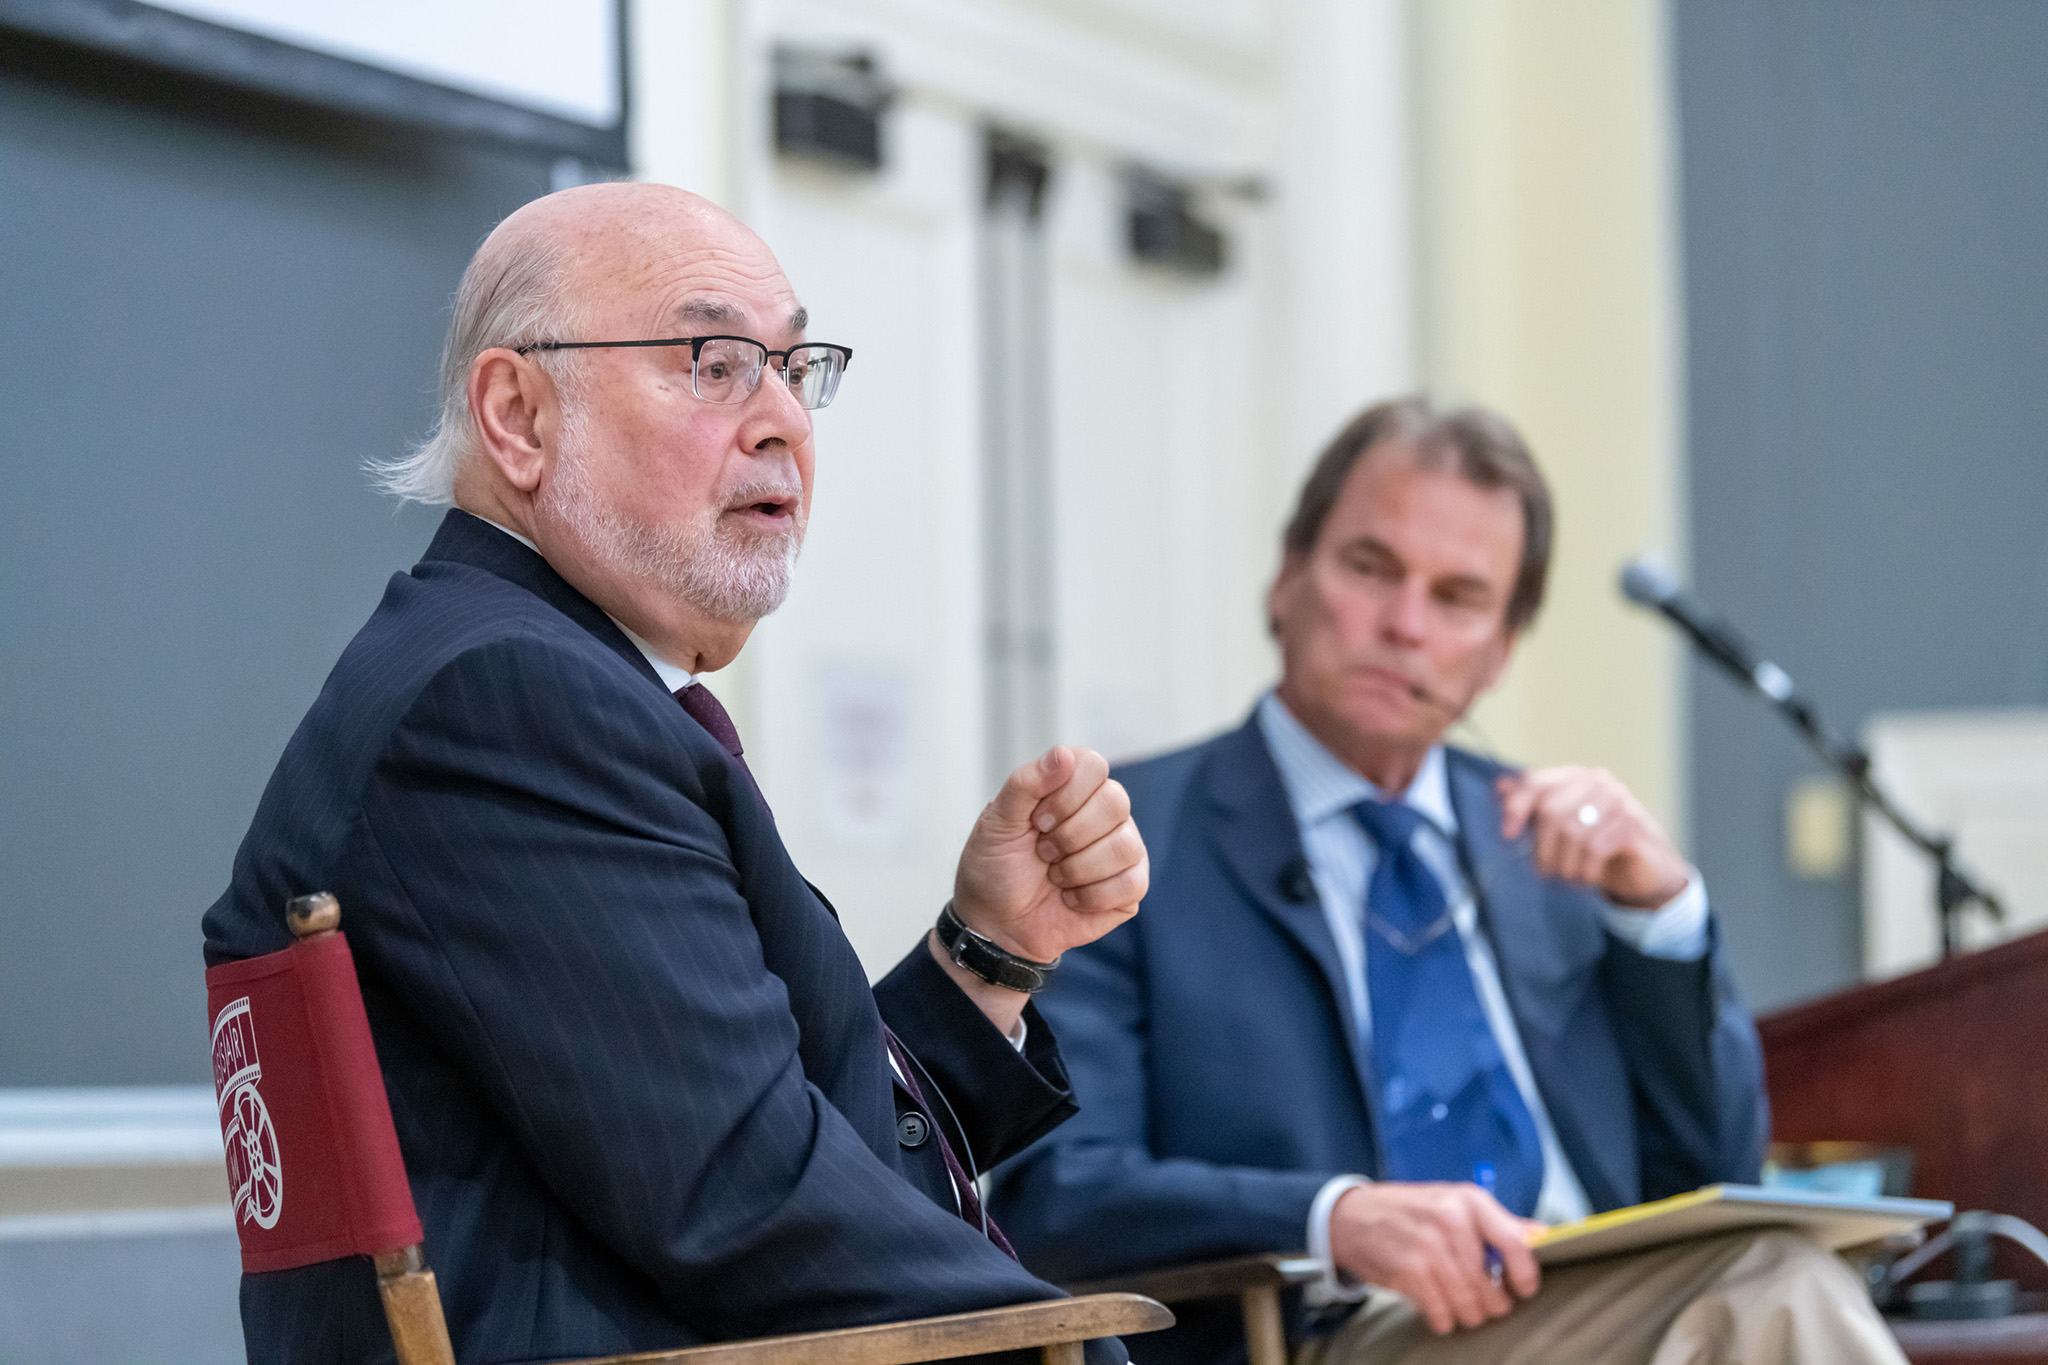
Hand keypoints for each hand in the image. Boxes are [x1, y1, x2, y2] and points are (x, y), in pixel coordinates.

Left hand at [952, 746, 1147, 962]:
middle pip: (1115, 802)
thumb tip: (1064, 754)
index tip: (1037, 821)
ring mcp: (1122, 848)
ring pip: (1125, 846)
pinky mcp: (1131, 886)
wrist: (996, 922)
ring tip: (1055, 876)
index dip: (1065, 795)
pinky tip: (1071, 897)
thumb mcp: (997, 821)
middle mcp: (1104, 811)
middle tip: (1043, 852)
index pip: (1094, 766)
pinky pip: (1131, 883)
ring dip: (1077, 869)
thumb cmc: (995, 867)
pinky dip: (1090, 896)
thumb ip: (1026, 783)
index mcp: (1073, 786)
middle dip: (1068, 836)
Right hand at [1328, 1182, 1541, 1334]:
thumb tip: (1544, 1235)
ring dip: (1468, 1314)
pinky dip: (1443, 1319)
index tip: (1523, 1288)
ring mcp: (1428, 1245)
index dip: (1525, 1273)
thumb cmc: (1410, 1212)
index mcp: (1469, 1201)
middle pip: (1491, 1284)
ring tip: (1460, 1305)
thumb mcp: (1454, 1203)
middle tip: (1485, 1302)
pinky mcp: (1409, 1270)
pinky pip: (1442, 1313)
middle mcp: (1451, 1219)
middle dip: (1492, 1303)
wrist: (1351, 1216)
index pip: (1515, 1241)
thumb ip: (1499, 1222)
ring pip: (1469, 1303)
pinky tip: (1437, 1308)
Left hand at [1497, 766, 1690, 908]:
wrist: (1641, 868)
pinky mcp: (1633, 826)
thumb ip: (1531, 807)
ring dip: (1564, 865)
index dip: (1516, 808)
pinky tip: (1586, 879)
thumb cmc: (1593, 844)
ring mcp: (1619, 801)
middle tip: (1544, 871)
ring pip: (1573, 832)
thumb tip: (1500, 787)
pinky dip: (1585, 870)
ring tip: (1567, 878)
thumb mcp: (1558, 828)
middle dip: (1542, 849)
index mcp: (1574, 777)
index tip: (1506, 835)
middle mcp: (1597, 782)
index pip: (1536, 782)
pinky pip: (1596, 848)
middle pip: (1551, 811)